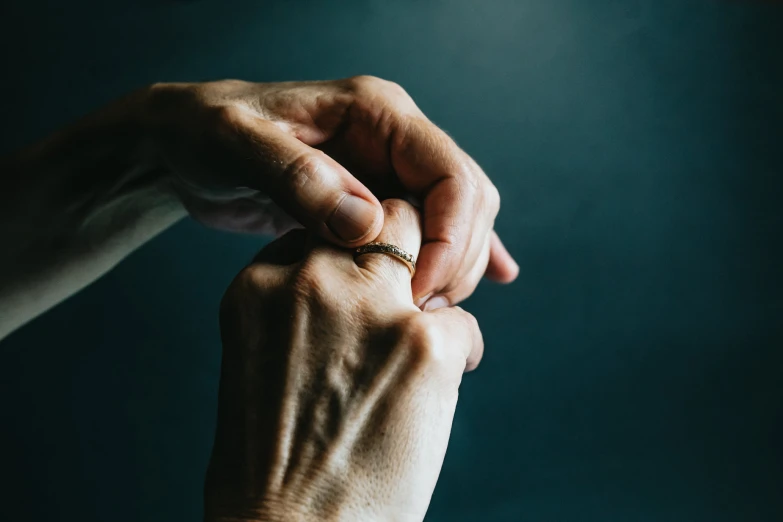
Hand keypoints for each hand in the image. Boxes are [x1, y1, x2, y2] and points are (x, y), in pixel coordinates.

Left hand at [146, 76, 517, 307]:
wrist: (187, 143)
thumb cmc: (205, 134)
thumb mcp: (237, 145)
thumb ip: (300, 179)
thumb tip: (368, 227)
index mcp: (376, 113)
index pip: (451, 173)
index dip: (451, 237)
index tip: (417, 292)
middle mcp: (394, 138)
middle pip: (467, 200)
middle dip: (457, 259)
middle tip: (418, 312)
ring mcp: (388, 170)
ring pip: (457, 220)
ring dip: (455, 267)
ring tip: (427, 314)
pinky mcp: (376, 200)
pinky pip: (432, 228)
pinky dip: (458, 255)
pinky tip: (488, 282)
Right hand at [205, 199, 482, 521]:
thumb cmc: (272, 463)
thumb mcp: (256, 361)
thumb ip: (296, 311)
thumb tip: (357, 293)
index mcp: (258, 287)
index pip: (319, 232)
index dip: (349, 262)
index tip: (362, 292)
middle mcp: (310, 282)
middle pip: (376, 221)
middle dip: (398, 249)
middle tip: (410, 293)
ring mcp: (369, 307)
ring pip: (426, 248)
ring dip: (432, 291)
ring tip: (423, 344)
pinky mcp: (423, 343)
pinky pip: (462, 322)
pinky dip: (459, 352)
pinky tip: (439, 389)